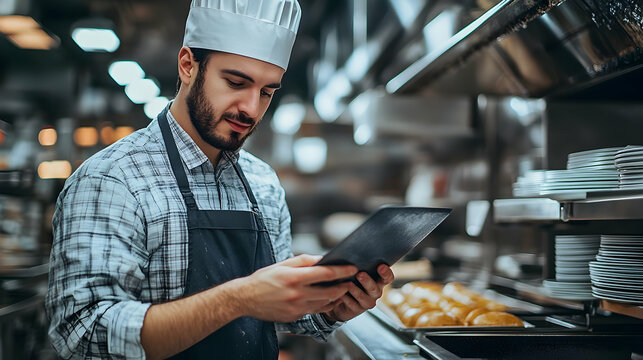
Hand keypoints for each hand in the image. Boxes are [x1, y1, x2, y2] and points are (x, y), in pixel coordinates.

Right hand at [233, 254, 356, 322]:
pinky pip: (313, 311)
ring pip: (324, 304)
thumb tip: (322, 259)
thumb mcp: (282, 264)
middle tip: (350, 282)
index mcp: (294, 277)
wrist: (245, 298)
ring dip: (335, 297)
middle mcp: (297, 294)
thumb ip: (304, 261)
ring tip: (341, 290)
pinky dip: (322, 305)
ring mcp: (296, 308)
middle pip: (329, 292)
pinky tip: (326, 299)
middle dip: (343, 287)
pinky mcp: (294, 317)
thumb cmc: (263, 278)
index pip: (325, 273)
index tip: (352, 268)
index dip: (342, 271)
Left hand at [323, 264, 393, 322]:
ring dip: (356, 290)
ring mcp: (367, 302)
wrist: (339, 298)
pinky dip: (346, 298)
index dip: (386, 272)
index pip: (388, 277)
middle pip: (375, 288)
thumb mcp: (353, 270)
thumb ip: (355, 263)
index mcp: (378, 280)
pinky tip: (341, 294)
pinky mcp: (357, 310)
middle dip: (367, 281)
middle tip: (360, 274)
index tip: (381, 266)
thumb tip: (349, 251)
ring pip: (364, 297)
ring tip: (348, 284)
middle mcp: (375, 292)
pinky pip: (352, 304)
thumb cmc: (348, 278)